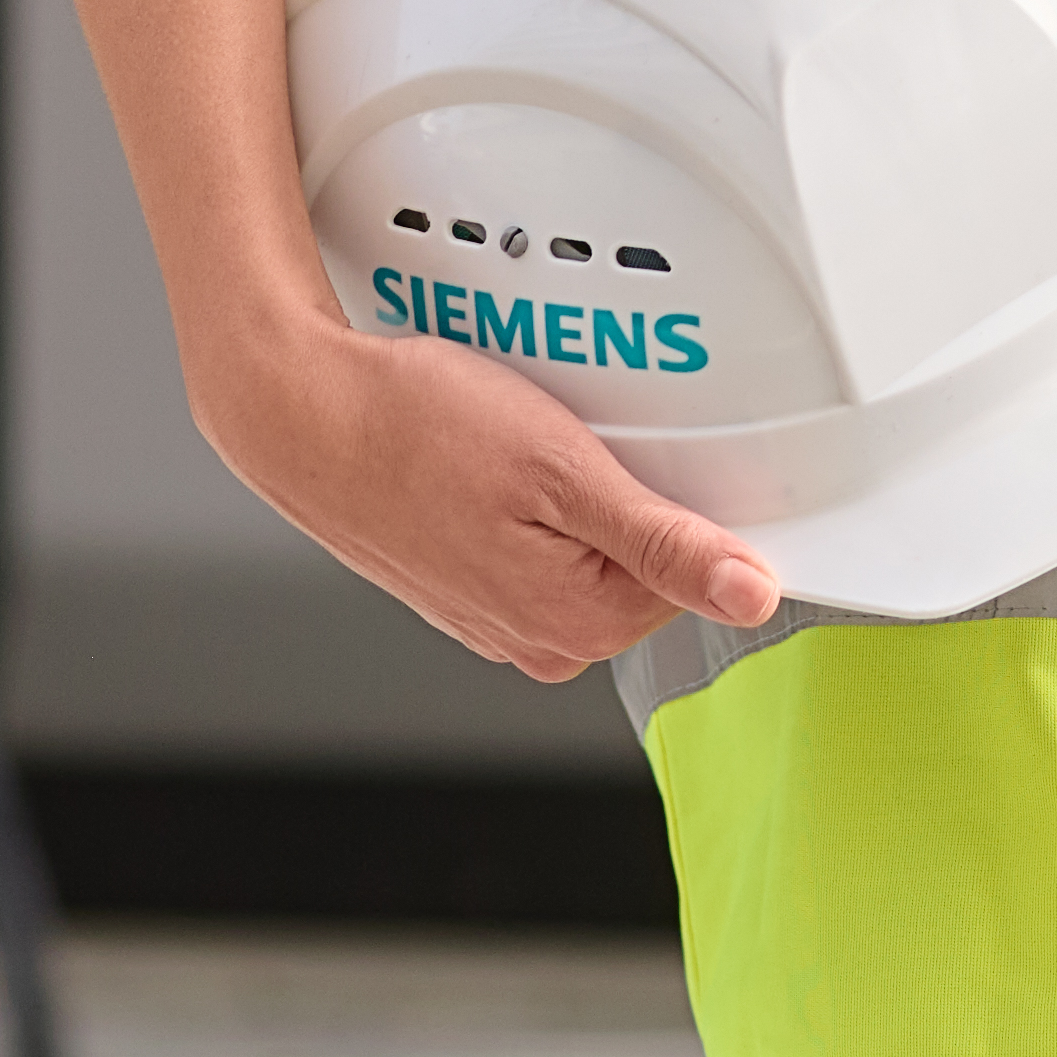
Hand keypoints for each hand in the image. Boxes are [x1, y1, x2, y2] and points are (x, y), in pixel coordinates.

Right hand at [196, 316, 784, 679]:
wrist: (302, 414)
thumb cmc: (415, 430)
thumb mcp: (563, 471)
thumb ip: (665, 542)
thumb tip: (753, 596)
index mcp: (577, 627)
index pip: (696, 571)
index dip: (682, 496)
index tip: (641, 446)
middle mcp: (540, 643)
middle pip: (644, 564)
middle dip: (626, 494)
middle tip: (569, 434)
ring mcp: (498, 621)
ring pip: (590, 551)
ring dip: (575, 495)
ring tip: (520, 443)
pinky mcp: (468, 591)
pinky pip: (539, 546)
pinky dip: (531, 502)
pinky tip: (493, 460)